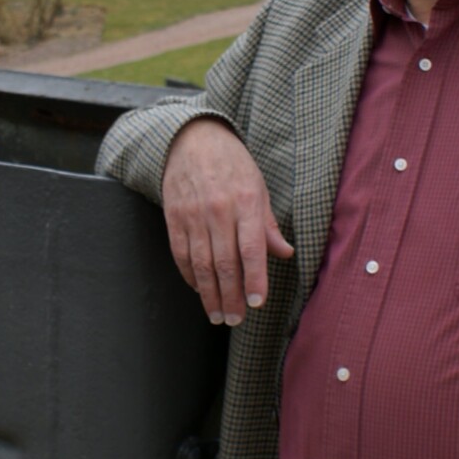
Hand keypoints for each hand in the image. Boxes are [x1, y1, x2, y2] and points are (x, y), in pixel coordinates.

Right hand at [161, 119, 293, 325]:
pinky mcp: (173, 218)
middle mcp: (218, 211)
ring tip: (218, 315)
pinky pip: (181, 255)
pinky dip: (190, 276)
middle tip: (236, 319)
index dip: (255, 279)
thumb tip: (285, 253)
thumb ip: (268, 224)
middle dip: (231, 296)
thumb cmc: (232, 164)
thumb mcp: (258, 187)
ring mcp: (193, 215)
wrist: (191, 139)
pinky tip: (200, 289)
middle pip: (224, 263)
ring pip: (201, 265)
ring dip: (210, 294)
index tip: (257, 302)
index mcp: (245, 202)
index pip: (251, 249)